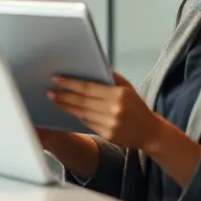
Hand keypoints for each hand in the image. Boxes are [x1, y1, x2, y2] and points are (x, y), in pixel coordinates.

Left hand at [48, 73, 162, 149]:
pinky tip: (68, 110)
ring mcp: (110, 124)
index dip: (70, 84)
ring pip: (82, 113)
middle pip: (82, 101)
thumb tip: (94, 66)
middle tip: (50, 91)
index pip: (88, 87)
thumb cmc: (137, 107)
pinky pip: (87, 123)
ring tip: (54, 100)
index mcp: (119, 95)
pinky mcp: (107, 135)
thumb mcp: (128, 89)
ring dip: (66, 106)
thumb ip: (112, 78)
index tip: (56, 79)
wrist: (150, 132)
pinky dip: (76, 116)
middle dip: (64, 95)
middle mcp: (114, 109)